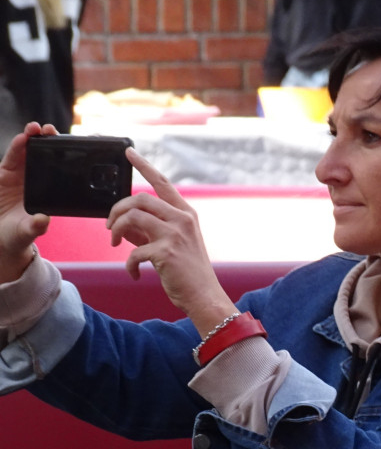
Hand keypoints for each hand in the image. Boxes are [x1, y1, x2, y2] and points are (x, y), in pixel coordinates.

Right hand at [0, 123, 55, 282]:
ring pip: (26, 152)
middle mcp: (36, 180)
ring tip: (34, 128)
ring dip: (30, 138)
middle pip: (43, 156)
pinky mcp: (4, 174)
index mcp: (48, 191)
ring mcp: (20, 175)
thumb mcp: (28, 231)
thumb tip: (43, 220)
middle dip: (47, 141)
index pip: (58, 170)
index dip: (62, 157)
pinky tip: (21, 139)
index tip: (70, 145)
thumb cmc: (17, 234)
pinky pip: (11, 158)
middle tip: (51, 130)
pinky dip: (15, 147)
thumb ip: (36, 226)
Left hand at [108, 149, 235, 334]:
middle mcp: (182, 219)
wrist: (204, 296)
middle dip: (116, 210)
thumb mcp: (172, 245)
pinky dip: (129, 264)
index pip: (162, 183)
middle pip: (139, 198)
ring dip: (116, 230)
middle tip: (109, 227)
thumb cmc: (188, 272)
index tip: (128, 152)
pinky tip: (134, 274)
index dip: (144, 166)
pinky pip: (134, 251)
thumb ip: (150, 230)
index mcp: (186, 214)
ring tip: (114, 244)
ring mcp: (175, 234)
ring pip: (132, 217)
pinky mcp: (165, 252)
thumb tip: (123, 222)